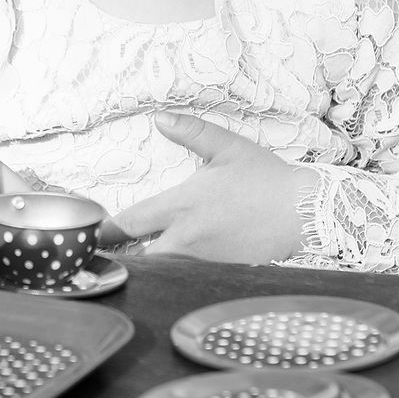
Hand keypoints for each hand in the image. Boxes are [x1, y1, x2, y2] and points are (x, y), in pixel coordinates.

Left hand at [99, 112, 315, 263]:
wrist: (305, 212)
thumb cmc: (267, 179)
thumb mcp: (228, 147)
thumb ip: (191, 132)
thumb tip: (159, 119)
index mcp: (182, 205)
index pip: (130, 223)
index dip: (106, 230)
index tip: (93, 233)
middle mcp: (186, 237)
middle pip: (139, 257)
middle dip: (123, 257)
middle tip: (109, 256)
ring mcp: (203, 260)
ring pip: (162, 271)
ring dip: (149, 267)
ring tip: (136, 264)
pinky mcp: (220, 273)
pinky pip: (188, 279)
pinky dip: (177, 276)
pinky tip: (175, 272)